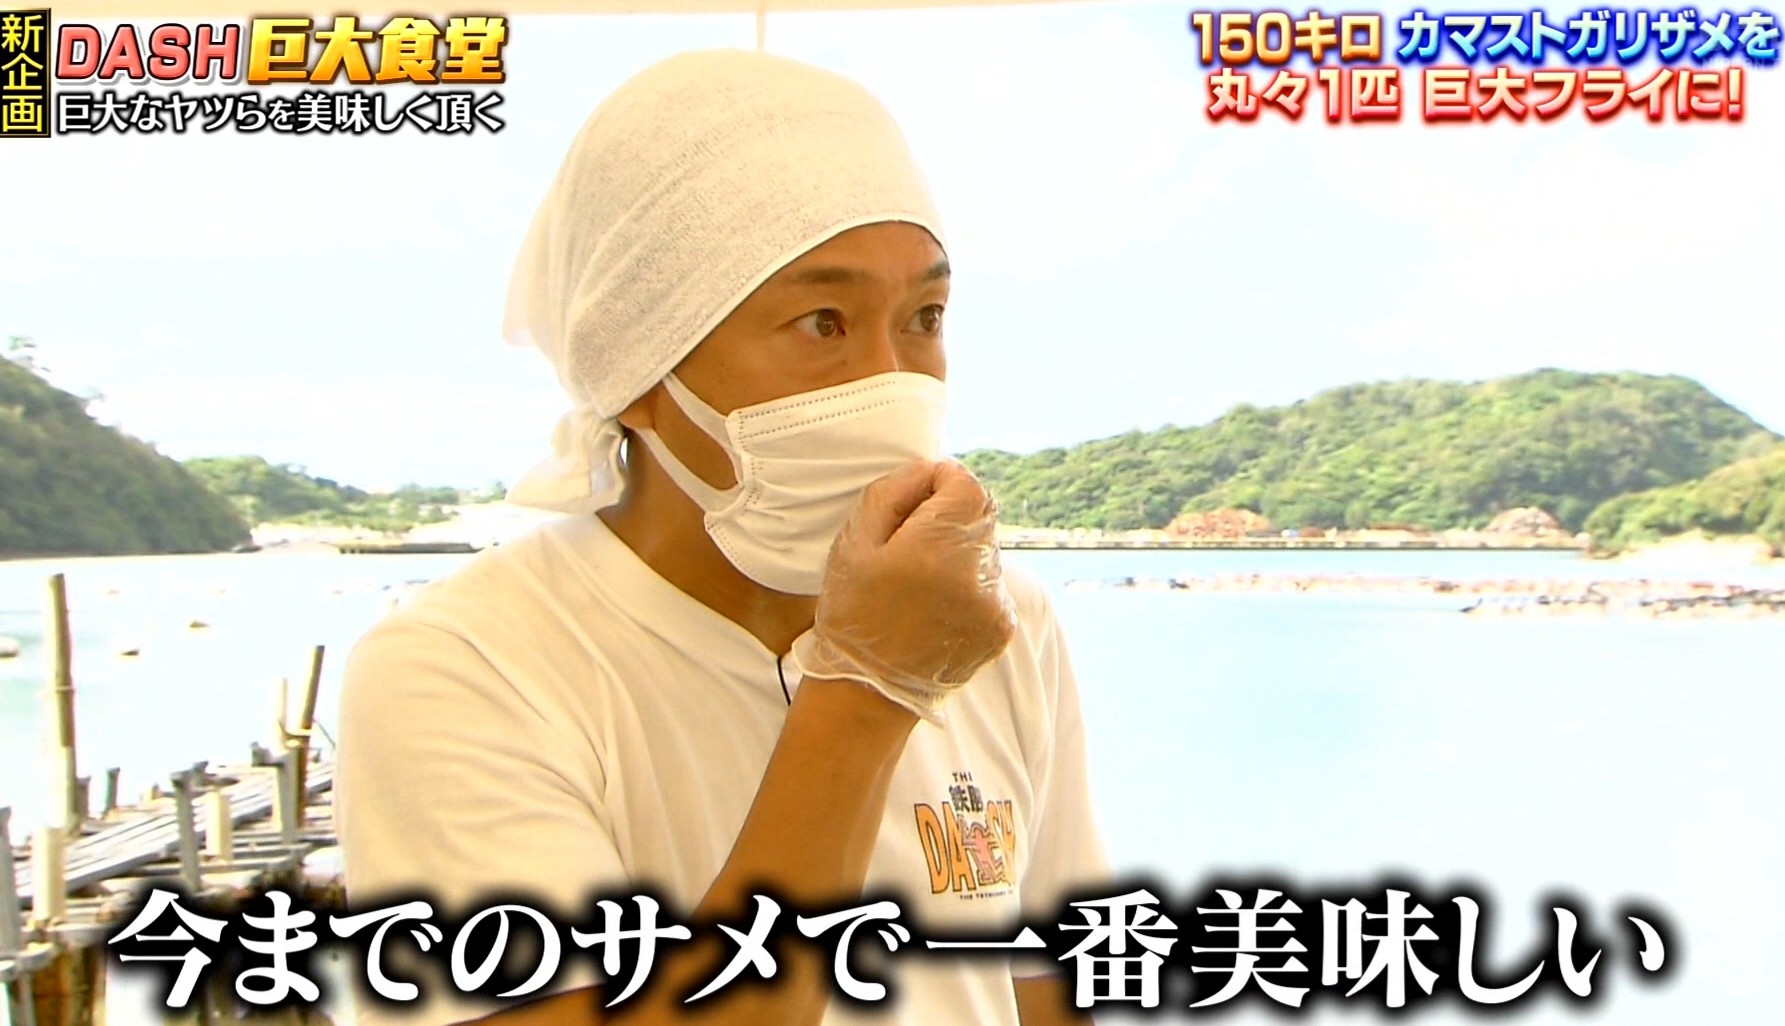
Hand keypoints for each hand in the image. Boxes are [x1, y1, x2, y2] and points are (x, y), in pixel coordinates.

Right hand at [792, 459, 1017, 720]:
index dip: (939, 483)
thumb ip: (892, 492)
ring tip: (921, 581)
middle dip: (950, 516)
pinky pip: (992, 584)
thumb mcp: (853, 543)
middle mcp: (975, 575)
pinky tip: (936, 605)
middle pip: (982, 513)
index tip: (914, 504)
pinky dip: (969, 584)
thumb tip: (927, 470)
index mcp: (937, 549)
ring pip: (988, 548)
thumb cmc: (852, 613)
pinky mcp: (1002, 627)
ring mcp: (994, 604)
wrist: (868, 691)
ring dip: (960, 551)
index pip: (967, 483)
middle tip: (911, 543)